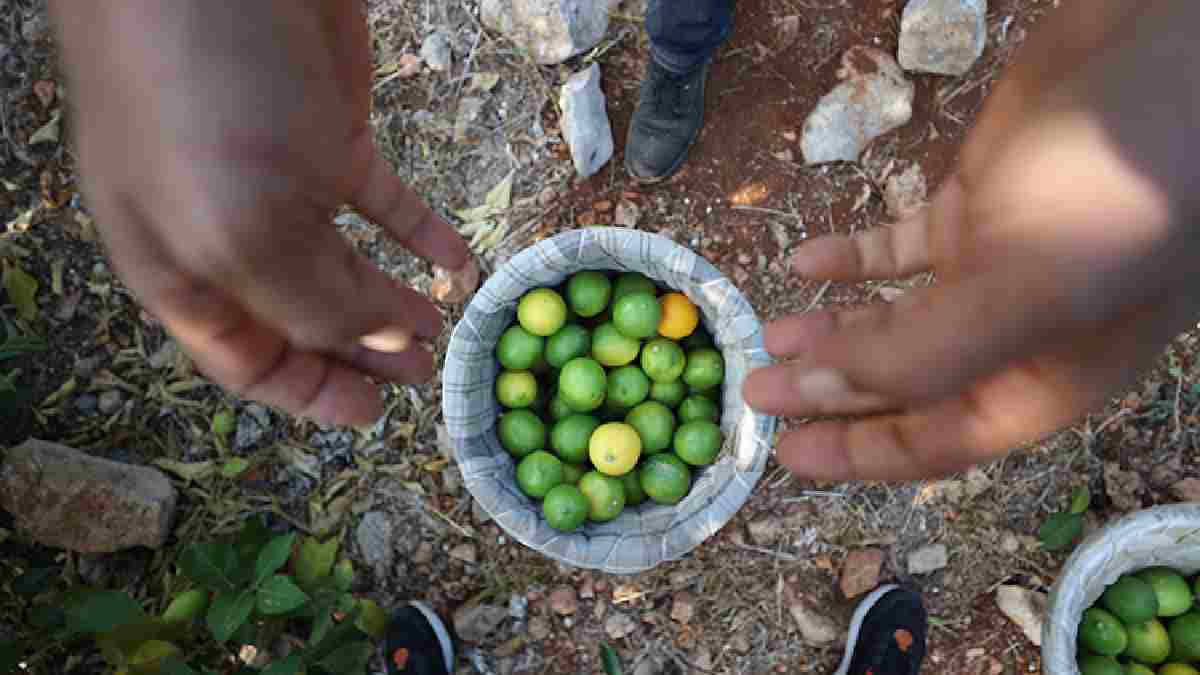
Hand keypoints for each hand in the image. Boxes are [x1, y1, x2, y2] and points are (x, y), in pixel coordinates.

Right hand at [51, 1, 472, 425]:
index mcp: (182, 272)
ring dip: (395, 299)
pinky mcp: (329, 131)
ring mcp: (281, 179)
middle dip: (362, 351)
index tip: (376, 416)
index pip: (244, 358)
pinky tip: (460, 259)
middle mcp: (228, 233)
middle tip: (425, 374)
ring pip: (344, 260)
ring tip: (444, 328)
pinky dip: (420, 231)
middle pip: (303, 315)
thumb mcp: (244, 229)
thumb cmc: (201, 103)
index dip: (309, 393)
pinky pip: (380, 198)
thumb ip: (313, 304)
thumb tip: (388, 346)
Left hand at [744, 0, 1199, 479]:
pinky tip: (809, 260)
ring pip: (900, 316)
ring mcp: (997, 264)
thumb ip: (924, 353)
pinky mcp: (979, 205)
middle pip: (909, 382)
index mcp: (1050, 375)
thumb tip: (816, 389)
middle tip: (757, 387)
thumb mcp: (1030, 287)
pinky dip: (856, 257)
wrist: (1168, 45)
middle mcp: (1021, 331)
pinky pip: (904, 246)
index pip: (943, 439)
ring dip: (835, 328)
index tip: (786, 451)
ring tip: (773, 333)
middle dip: (830, 389)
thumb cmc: (1119, 185)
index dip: (862, 452)